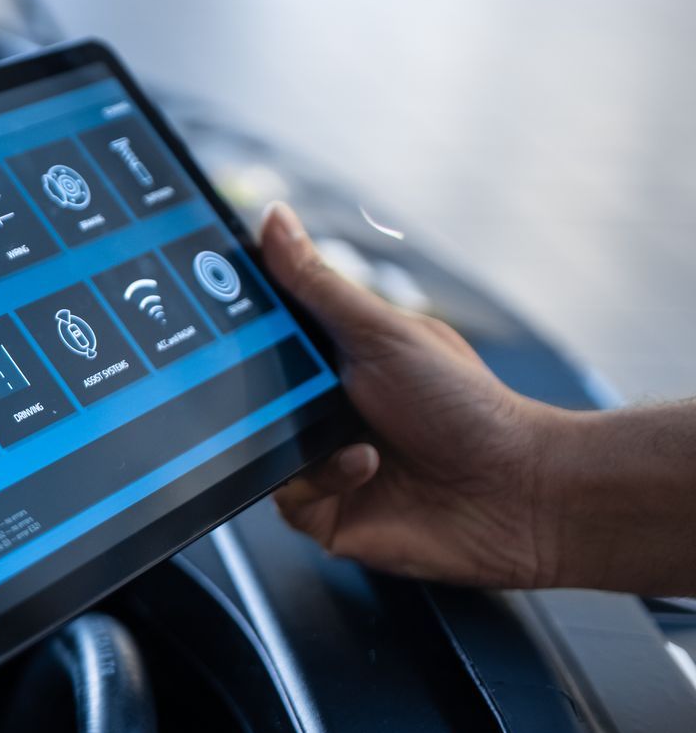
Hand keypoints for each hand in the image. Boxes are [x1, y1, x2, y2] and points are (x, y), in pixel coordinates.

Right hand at [259, 202, 560, 587]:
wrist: (517, 494)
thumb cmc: (469, 407)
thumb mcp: (383, 332)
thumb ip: (318, 283)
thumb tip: (274, 218)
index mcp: (338, 361)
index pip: (267, 338)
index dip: (241, 326)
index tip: (215, 309)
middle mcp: (325, 412)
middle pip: (251, 397)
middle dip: (258, 392)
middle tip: (282, 384)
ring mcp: (323, 463)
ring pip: (257, 451)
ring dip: (298, 441)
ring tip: (349, 435)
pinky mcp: (325, 515)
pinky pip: (286, 498)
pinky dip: (321, 481)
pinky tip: (366, 467)